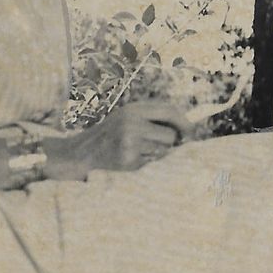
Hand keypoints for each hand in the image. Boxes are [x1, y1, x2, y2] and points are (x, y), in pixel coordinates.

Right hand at [46, 101, 189, 178]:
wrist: (81, 153)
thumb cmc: (111, 135)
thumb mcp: (127, 116)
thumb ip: (153, 117)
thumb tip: (187, 128)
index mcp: (132, 109)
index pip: (169, 111)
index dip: (184, 122)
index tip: (191, 132)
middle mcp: (131, 123)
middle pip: (170, 135)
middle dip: (169, 142)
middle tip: (154, 145)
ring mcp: (129, 143)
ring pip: (163, 150)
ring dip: (157, 153)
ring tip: (138, 151)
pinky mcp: (128, 161)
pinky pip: (152, 163)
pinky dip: (146, 163)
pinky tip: (131, 160)